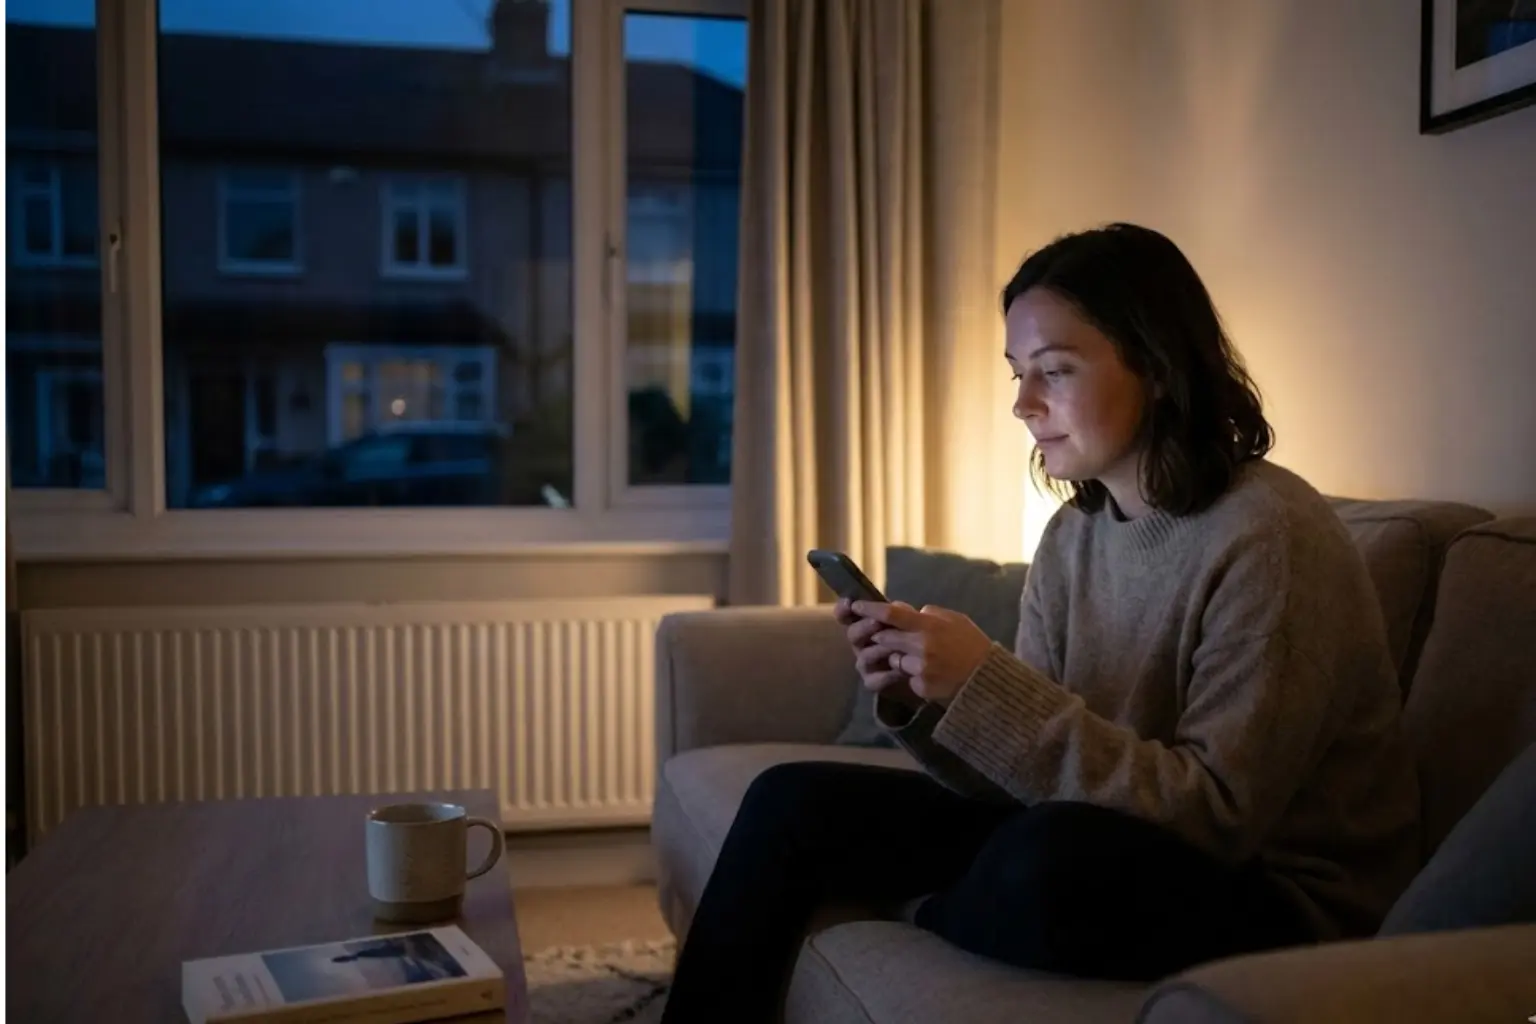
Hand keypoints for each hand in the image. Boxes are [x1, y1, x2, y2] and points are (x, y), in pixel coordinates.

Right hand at [834, 597, 915, 698]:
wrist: (928, 670)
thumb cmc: (917, 641)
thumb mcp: (912, 622)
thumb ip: (902, 612)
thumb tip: (897, 606)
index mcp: (866, 624)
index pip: (847, 615)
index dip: (843, 609)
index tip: (850, 603)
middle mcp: (862, 643)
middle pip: (852, 634)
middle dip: (863, 627)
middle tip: (876, 622)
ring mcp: (866, 664)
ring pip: (864, 656)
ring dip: (878, 650)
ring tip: (894, 647)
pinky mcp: (873, 682)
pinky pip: (874, 680)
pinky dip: (887, 675)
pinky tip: (900, 671)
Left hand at [851, 600, 993, 704]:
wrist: (987, 680)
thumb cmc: (972, 645)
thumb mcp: (956, 620)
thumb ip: (930, 613)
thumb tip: (908, 609)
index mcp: (930, 625)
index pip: (891, 613)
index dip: (870, 608)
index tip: (856, 605)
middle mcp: (922, 646)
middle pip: (885, 637)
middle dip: (881, 636)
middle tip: (885, 635)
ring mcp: (921, 668)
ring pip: (894, 659)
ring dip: (899, 657)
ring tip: (924, 658)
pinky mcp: (921, 686)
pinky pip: (906, 677)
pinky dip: (913, 675)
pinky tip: (932, 674)